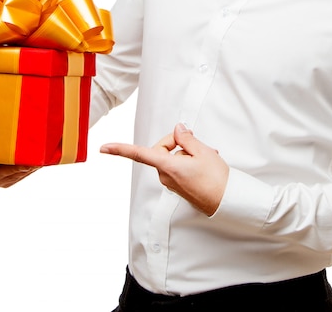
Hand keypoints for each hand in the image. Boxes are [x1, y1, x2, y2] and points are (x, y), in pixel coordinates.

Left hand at [100, 123, 228, 215]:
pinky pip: (179, 167)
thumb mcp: (203, 151)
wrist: (228, 202)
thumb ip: (186, 138)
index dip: (120, 150)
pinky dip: (190, 161)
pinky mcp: (179, 186)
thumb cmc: (217, 179)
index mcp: (168, 167)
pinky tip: (205, 163)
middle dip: (177, 143)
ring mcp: (172, 183)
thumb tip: (177, 130)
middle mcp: (166, 176)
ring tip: (207, 156)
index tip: (104, 148)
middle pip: (162, 150)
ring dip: (188, 153)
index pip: (140, 155)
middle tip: (196, 142)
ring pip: (173, 157)